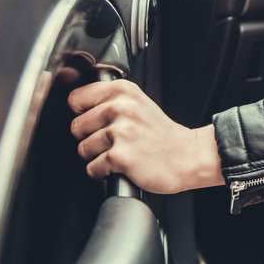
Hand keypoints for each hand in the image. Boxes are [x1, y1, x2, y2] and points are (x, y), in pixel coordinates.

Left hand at [68, 79, 223, 193]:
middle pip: (75, 127)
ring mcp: (120, 131)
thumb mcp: (138, 103)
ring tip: (119, 153)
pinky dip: (103, 172)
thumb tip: (77, 105)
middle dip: (89, 137)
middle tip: (113, 141)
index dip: (82, 113)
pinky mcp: (120, 156)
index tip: (95, 121)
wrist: (187, 156)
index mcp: (122, 91)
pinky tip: (121, 166)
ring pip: (82, 149)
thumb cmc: (161, 134)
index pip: (76, 98)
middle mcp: (120, 107)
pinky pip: (92, 168)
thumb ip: (110, 99)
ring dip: (97, 156)